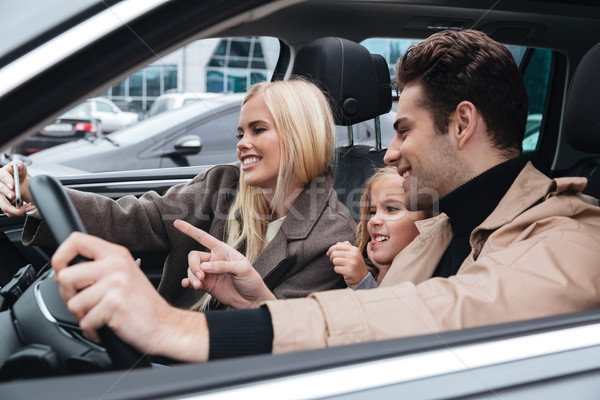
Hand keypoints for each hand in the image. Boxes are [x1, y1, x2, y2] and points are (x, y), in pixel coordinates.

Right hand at [0, 161, 35, 215]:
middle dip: (8, 194)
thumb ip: (20, 166)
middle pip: (0, 192)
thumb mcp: (21, 168)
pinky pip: (9, 212)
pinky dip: (18, 212)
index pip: (1, 176)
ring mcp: (0, 197)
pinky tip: (26, 208)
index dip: (7, 181)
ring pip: (4, 206)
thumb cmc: (18, 175)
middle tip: (15, 196)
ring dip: (16, 209)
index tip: (13, 185)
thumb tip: (18, 166)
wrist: (20, 184)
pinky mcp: (4, 205)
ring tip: (27, 207)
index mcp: (1, 175)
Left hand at [52, 232, 208, 361]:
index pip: (77, 240)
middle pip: (65, 276)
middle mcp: (116, 265)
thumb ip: (99, 267)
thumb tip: (62, 271)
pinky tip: (107, 327)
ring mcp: (115, 283)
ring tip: (101, 316)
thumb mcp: (124, 274)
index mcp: (117, 254)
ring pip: (73, 303)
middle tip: (86, 304)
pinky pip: (85, 322)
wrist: (165, 325)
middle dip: (69, 296)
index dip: (60, 257)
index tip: (60, 271)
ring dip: (83, 316)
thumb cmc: (142, 305)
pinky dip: (93, 331)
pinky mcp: (113, 304)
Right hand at [176, 219, 275, 308]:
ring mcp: (209, 273)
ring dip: (192, 276)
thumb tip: (204, 267)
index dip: (190, 230)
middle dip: (193, 265)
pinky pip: (191, 281)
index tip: (176, 223)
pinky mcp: (207, 285)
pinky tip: (187, 285)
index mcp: (223, 250)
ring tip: (198, 285)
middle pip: (194, 257)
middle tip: (201, 276)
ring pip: (191, 269)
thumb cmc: (251, 281)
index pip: (203, 238)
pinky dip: (187, 282)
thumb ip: (223, 266)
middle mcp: (214, 260)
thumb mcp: (242, 269)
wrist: (252, 300)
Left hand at [327, 241, 368, 287]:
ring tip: (341, 266)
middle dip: (332, 258)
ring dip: (336, 265)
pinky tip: (343, 271)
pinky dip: (338, 270)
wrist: (362, 279)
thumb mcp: (354, 255)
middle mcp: (353, 255)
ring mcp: (351, 263)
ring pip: (335, 261)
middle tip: (335, 261)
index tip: (329, 253)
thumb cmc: (355, 266)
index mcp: (354, 250)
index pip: (338, 245)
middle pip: (334, 253)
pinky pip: (336, 268)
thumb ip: (347, 247)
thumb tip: (337, 244)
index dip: (331, 249)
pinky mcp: (348, 271)